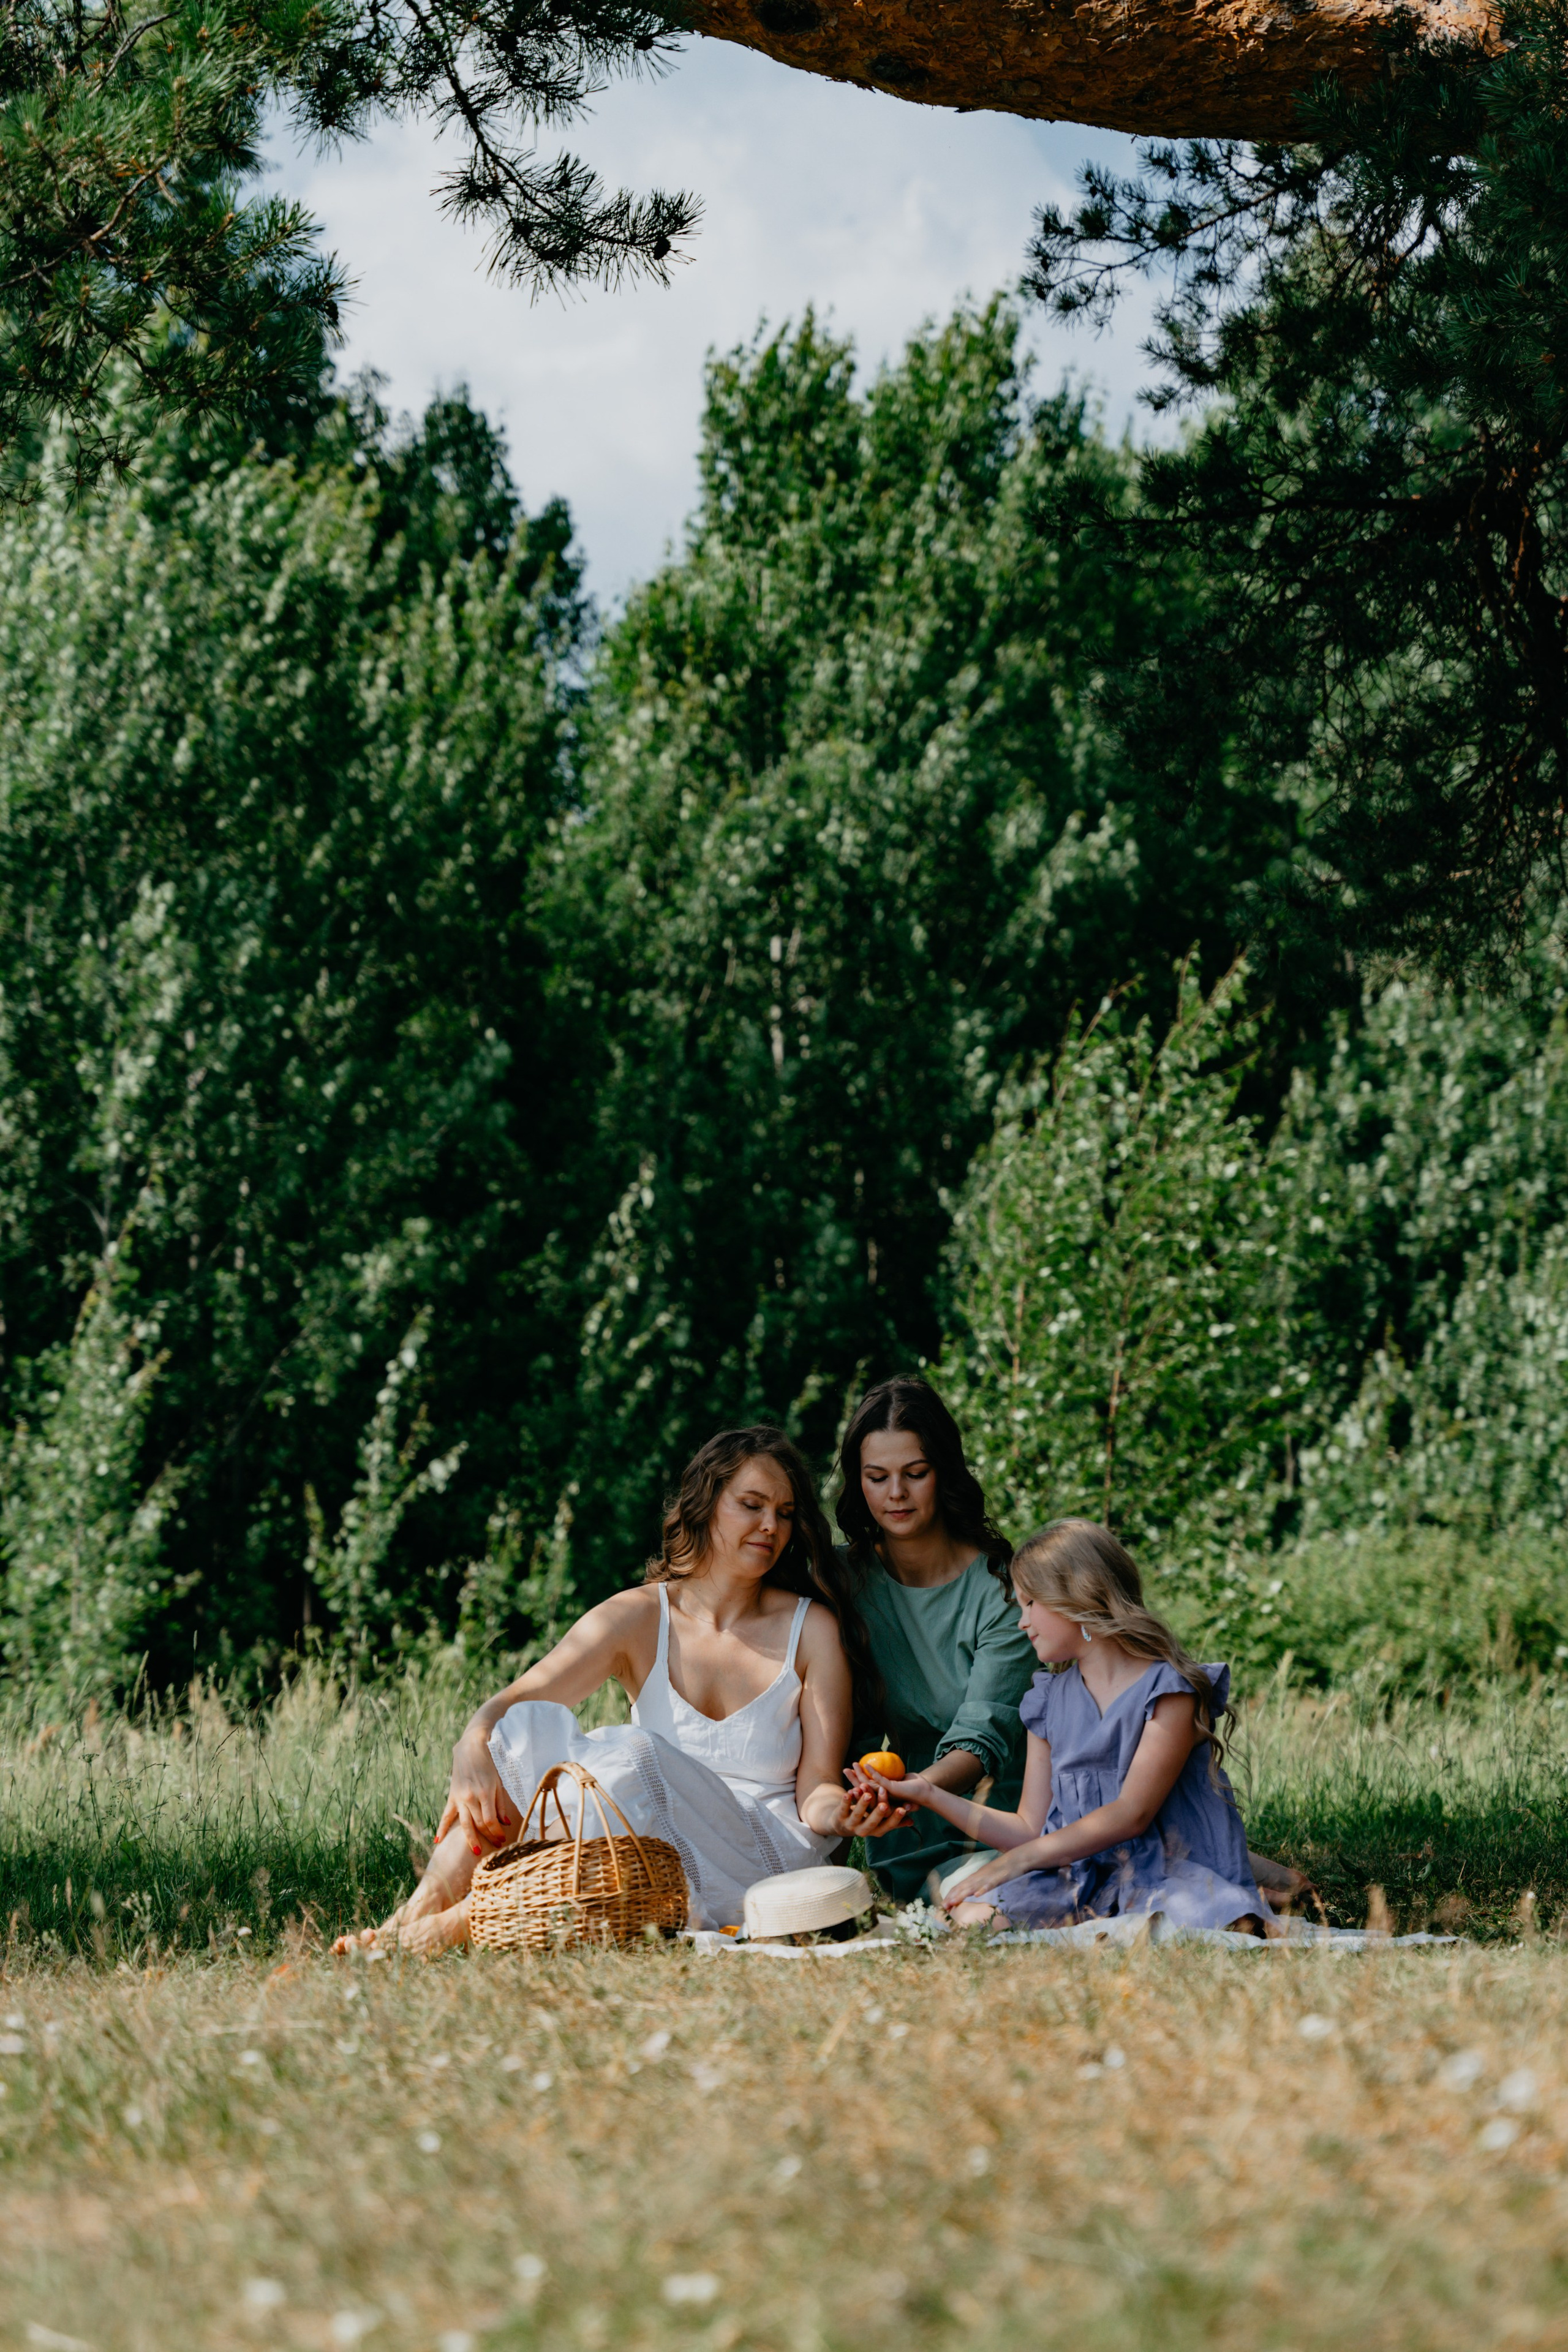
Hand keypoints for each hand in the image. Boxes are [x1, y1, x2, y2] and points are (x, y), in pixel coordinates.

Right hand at [434, 1721, 516, 1855]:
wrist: (471, 1748)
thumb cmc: (489, 1764)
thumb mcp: (498, 1782)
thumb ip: (501, 1804)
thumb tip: (505, 1823)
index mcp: (485, 1793)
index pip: (490, 1821)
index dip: (496, 1832)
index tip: (502, 1839)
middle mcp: (471, 1797)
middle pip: (479, 1824)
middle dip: (488, 1837)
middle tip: (496, 1845)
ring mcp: (459, 1797)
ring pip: (464, 1823)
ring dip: (470, 1839)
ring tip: (475, 1851)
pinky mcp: (452, 1796)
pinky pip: (446, 1815)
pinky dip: (442, 1828)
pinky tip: (438, 1840)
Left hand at [838, 1777, 912, 1839]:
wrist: (841, 1824)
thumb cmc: (866, 1820)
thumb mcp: (880, 1822)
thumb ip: (894, 1820)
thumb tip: (912, 1820)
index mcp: (876, 1830)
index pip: (887, 1825)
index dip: (895, 1818)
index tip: (904, 1809)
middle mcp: (864, 1830)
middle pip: (872, 1822)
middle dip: (879, 1813)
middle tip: (885, 1804)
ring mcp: (851, 1824)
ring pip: (857, 1814)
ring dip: (862, 1804)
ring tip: (868, 1794)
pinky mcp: (840, 1816)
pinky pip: (843, 1808)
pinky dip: (846, 1800)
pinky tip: (849, 1792)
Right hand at [847, 1761, 931, 1811]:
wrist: (926, 1792)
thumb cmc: (912, 1788)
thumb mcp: (897, 1782)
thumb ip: (887, 1780)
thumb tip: (879, 1772)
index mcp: (882, 1798)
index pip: (865, 1790)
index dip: (855, 1782)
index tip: (848, 1772)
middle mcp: (882, 1798)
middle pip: (863, 1789)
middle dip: (853, 1779)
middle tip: (845, 1769)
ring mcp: (886, 1794)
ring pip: (868, 1785)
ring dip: (859, 1774)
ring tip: (853, 1765)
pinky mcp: (891, 1789)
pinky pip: (879, 1780)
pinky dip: (872, 1772)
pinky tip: (866, 1765)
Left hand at [940, 1851, 1017, 1908]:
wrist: (1016, 1859)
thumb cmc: (1002, 1870)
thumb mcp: (987, 1878)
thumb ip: (979, 1885)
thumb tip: (971, 1894)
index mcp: (975, 1877)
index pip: (960, 1886)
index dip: (951, 1895)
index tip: (943, 1906)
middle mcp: (978, 1876)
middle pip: (963, 1887)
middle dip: (952, 1897)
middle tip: (943, 1907)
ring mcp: (987, 1877)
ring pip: (973, 1886)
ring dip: (962, 1894)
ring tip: (953, 1902)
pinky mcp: (998, 1878)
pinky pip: (989, 1884)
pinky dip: (982, 1889)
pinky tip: (976, 1895)